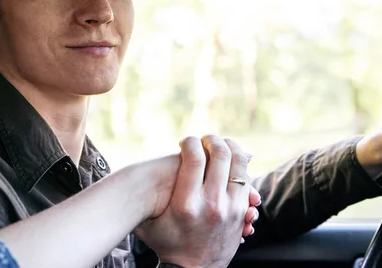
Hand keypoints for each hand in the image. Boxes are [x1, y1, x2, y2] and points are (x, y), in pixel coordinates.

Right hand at [136, 135, 254, 267]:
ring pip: (240, 164)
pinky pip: (245, 179)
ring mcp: (230, 208)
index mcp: (185, 204)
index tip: (185, 141)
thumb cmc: (165, 241)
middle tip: (205, 139)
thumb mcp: (148, 222)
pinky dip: (239, 167)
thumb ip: (144, 198)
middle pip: (221, 155)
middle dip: (212, 140)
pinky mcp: (241, 212)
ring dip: (231, 148)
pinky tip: (230, 163)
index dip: (189, 141)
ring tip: (221, 145)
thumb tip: (135, 173)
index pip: (194, 158)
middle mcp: (211, 204)